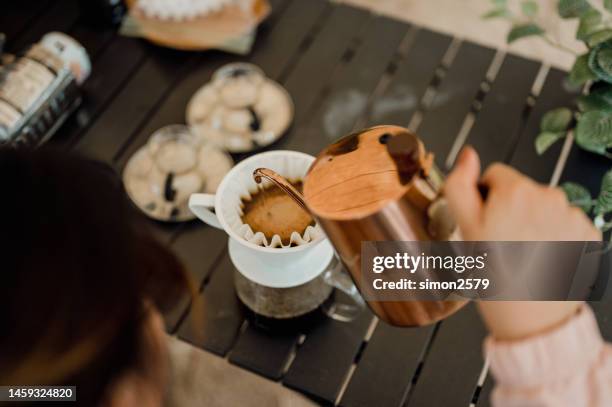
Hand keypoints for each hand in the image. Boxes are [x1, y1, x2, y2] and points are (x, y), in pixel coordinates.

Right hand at [444, 146, 599, 340]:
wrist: (532, 319)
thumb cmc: (494, 276)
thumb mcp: (464, 228)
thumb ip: (460, 185)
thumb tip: (468, 155)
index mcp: (517, 191)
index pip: (495, 175)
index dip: (484, 198)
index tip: (485, 224)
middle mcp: (550, 196)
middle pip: (520, 190)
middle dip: (509, 209)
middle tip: (501, 243)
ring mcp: (572, 215)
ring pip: (542, 206)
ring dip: (531, 221)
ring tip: (522, 253)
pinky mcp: (588, 234)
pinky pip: (563, 223)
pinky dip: (552, 235)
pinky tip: (541, 257)